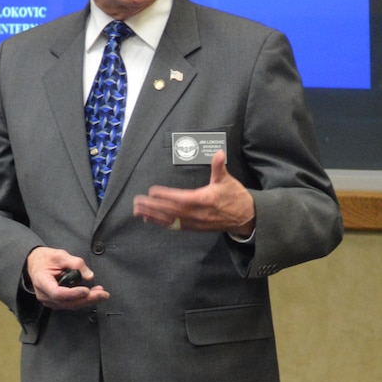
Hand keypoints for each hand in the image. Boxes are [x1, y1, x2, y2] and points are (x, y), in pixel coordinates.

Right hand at [26, 247, 108, 308]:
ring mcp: (50, 301)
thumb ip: (75, 263)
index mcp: (42, 282)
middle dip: (87, 299)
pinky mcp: (57, 302)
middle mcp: (45, 295)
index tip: (86, 290)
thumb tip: (89, 275)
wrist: (36, 264)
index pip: (57, 293)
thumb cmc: (45, 259)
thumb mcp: (60, 255)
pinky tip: (94, 294)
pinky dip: (83, 300)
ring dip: (88, 300)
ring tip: (102, 293)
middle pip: (67, 302)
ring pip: (71, 305)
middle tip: (102, 294)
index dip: (73, 293)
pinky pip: (71, 304)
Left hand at [133, 151, 255, 236]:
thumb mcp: (227, 180)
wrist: (244, 217)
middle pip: (170, 210)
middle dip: (153, 206)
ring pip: (169, 220)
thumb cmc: (234, 197)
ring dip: (152, 215)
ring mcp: (194, 222)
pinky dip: (160, 223)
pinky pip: (174, 226)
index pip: (180, 198)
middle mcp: (196, 214)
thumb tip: (219, 154)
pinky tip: (149, 219)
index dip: (166, 196)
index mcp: (203, 200)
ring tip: (137, 210)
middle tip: (137, 202)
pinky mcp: (193, 228)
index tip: (152, 191)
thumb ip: (219, 167)